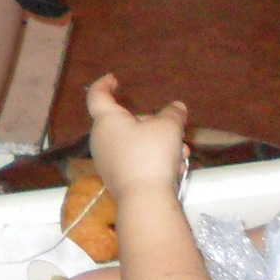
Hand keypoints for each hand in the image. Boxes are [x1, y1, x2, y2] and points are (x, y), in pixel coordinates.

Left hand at [87, 75, 187, 194]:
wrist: (144, 200)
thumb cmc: (151, 155)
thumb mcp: (168, 128)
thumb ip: (173, 114)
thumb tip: (177, 107)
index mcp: (106, 120)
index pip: (97, 95)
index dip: (104, 84)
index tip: (114, 80)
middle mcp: (101, 138)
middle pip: (125, 122)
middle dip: (152, 125)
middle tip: (174, 131)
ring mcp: (107, 160)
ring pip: (135, 144)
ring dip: (159, 146)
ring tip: (181, 154)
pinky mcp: (116, 178)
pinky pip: (135, 161)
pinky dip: (153, 161)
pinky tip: (175, 170)